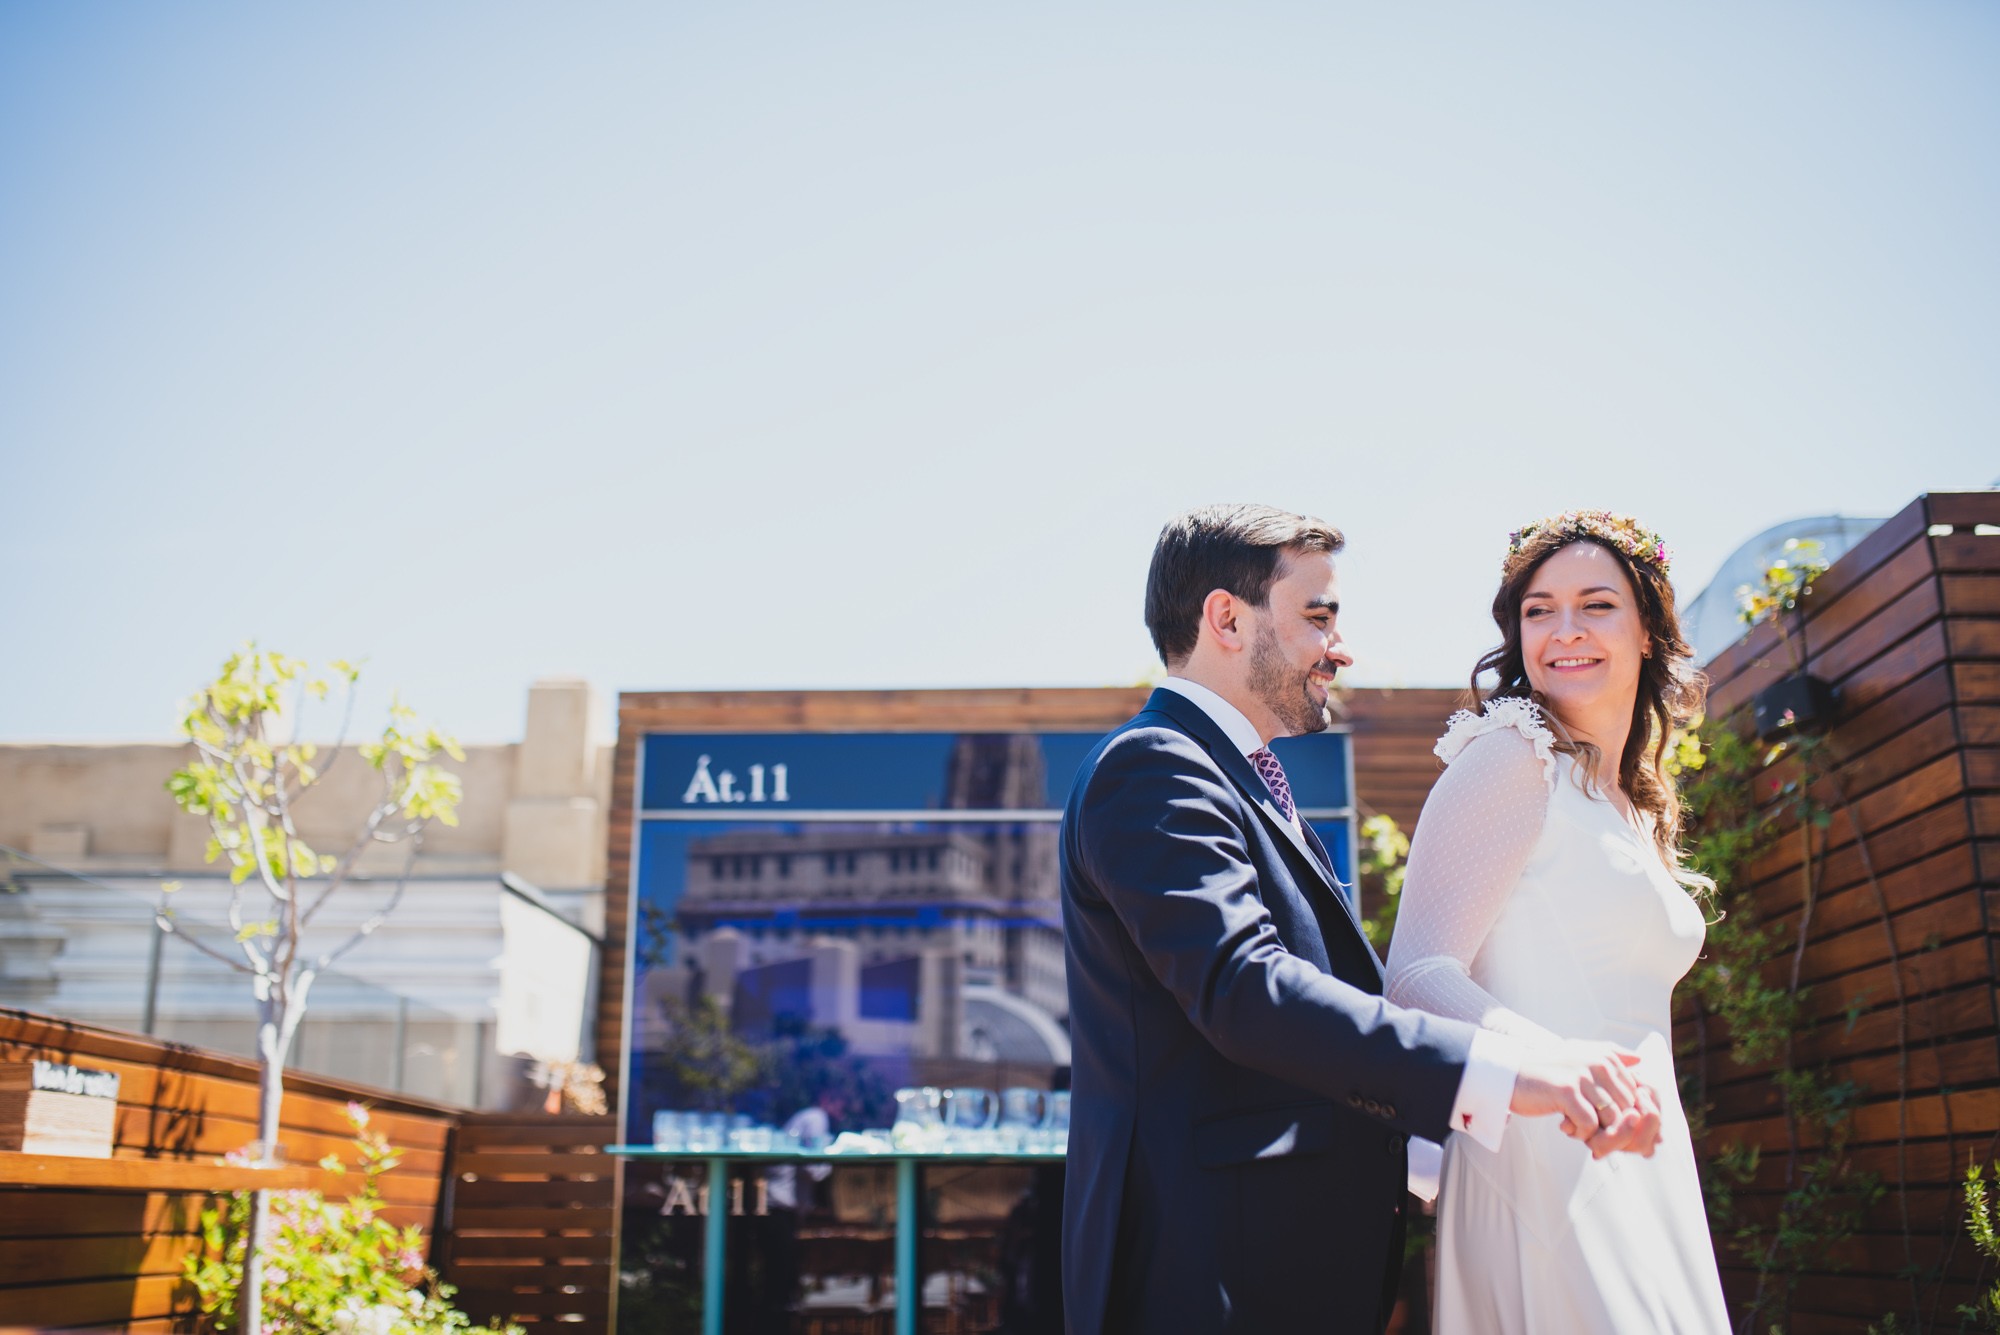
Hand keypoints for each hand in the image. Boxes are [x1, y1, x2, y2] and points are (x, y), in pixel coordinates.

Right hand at [1509, 1042, 1660, 1158]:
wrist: (1509, 1074)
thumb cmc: (1547, 1070)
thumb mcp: (1580, 1054)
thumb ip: (1611, 1054)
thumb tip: (1640, 1058)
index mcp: (1607, 1058)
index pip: (1636, 1099)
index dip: (1623, 1119)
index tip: (1601, 1124)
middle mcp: (1599, 1064)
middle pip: (1626, 1112)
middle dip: (1611, 1130)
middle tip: (1586, 1129)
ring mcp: (1583, 1076)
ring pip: (1611, 1121)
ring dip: (1595, 1133)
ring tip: (1575, 1127)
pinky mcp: (1566, 1090)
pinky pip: (1589, 1124)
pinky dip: (1580, 1132)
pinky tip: (1564, 1125)